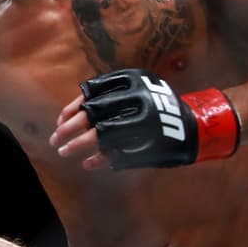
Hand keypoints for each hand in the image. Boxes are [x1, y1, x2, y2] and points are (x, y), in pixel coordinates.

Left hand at [52, 69, 239, 169]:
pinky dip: (100, 159)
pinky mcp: (149, 145)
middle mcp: (137, 101)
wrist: (192, 126)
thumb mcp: (134, 89)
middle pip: (93, 115)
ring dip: (79, 145)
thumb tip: (66, 116)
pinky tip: (88, 164)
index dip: (72, 109)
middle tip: (55, 140)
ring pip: (101, 136)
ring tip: (64, 152)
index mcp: (132, 82)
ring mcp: (143, 124)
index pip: (92, 94)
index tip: (60, 121)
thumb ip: (105, 97)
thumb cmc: (155, 105)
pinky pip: (117, 154)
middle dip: (69, 129)